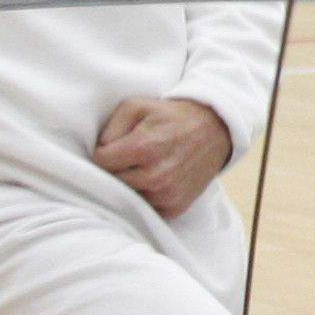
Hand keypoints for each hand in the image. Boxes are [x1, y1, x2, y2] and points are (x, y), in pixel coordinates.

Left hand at [94, 97, 235, 217]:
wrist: (215, 130)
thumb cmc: (171, 116)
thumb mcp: (137, 106)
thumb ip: (111, 126)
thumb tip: (99, 151)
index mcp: (143, 148)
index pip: (100, 162)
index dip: (103, 154)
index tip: (113, 149)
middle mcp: (155, 175)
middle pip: (112, 182)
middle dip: (115, 170)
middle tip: (128, 158)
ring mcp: (167, 194)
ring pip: (128, 197)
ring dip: (130, 185)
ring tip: (143, 168)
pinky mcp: (175, 207)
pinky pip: (146, 208)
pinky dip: (146, 196)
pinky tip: (155, 180)